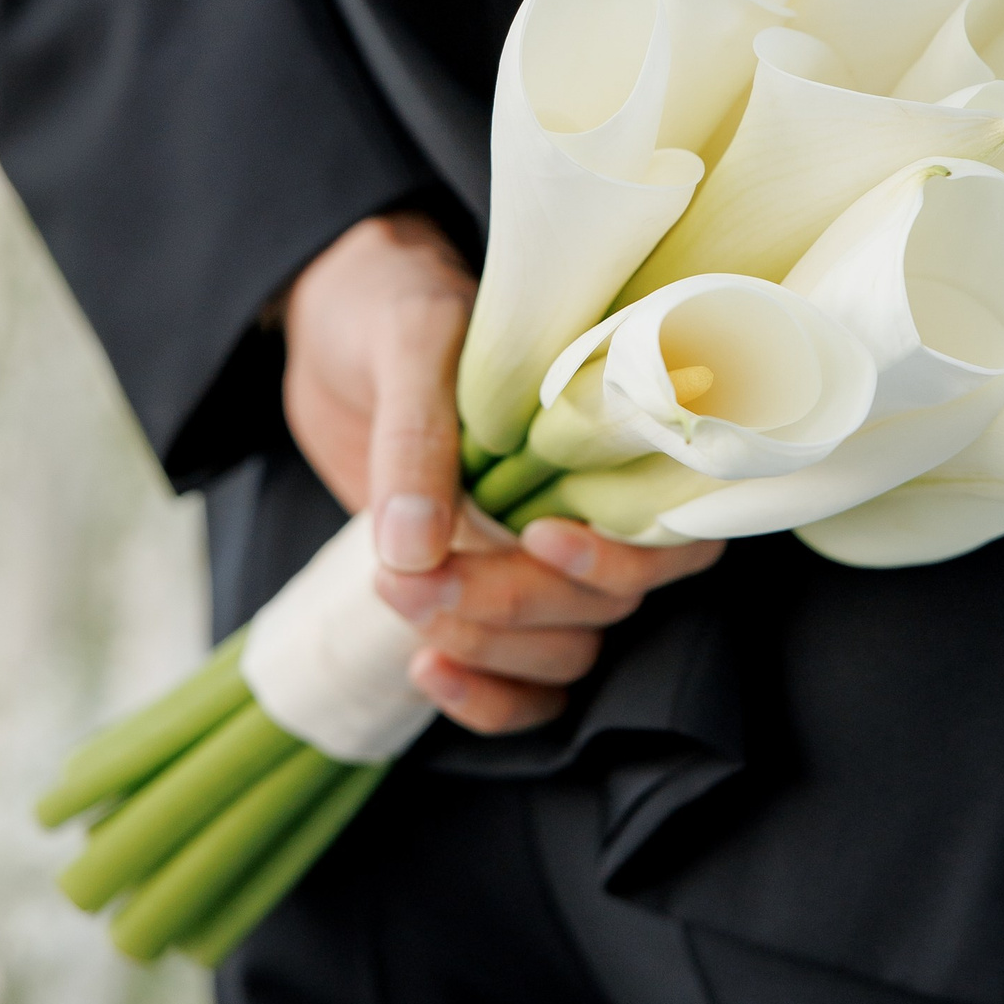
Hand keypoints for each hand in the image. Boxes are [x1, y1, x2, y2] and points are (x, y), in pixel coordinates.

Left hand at [280, 212, 723, 733]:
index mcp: (609, 432)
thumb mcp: (407, 341)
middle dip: (510, 603)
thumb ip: (417, 436)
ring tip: (400, 600)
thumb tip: (416, 549)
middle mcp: (591, 505)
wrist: (334, 323)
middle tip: (411, 575)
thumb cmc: (393, 303)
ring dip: (489, 650)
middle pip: (604, 602)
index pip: (669, 527)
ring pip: (568, 651)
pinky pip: (528, 686)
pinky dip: (487, 700)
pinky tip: (427, 670)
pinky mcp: (491, 595)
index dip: (619, 554)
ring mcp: (541, 560)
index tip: (539, 536)